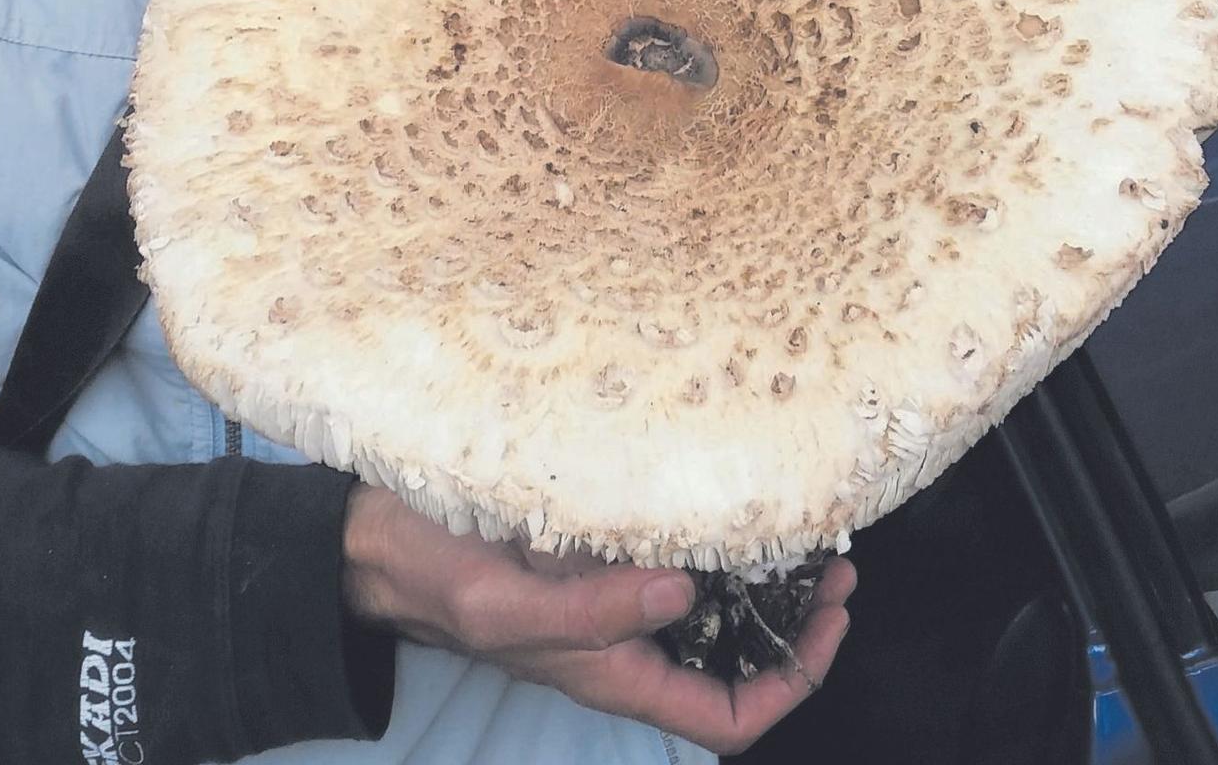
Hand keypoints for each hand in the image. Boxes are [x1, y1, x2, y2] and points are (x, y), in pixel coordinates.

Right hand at [342, 484, 854, 755]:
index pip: (724, 715)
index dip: (789, 682)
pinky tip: (734, 500)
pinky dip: (715, 541)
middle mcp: (622, 643)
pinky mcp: (596, 557)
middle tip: (839, 565)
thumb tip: (684, 594)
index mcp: (610, 671)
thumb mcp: (507, 598)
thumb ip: (592, 607)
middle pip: (733, 665)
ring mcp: (611, 602)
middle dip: (795, 628)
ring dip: (765, 583)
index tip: (830, 621)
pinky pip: (674, 562)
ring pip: (711, 614)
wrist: (378, 540)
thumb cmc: (435, 574)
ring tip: (808, 533)